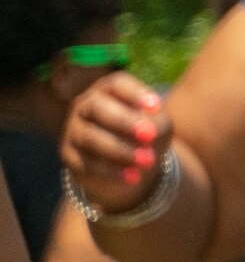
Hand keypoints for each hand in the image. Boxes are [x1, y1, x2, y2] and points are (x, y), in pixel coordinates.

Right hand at [62, 74, 163, 212]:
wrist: (130, 162)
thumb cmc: (147, 133)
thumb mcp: (159, 125)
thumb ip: (155, 124)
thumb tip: (147, 132)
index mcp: (109, 89)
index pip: (116, 84)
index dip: (135, 93)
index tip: (157, 107)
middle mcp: (86, 105)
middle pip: (97, 107)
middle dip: (124, 121)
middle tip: (150, 135)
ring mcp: (73, 129)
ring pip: (91, 137)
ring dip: (120, 150)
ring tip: (147, 161)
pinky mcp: (68, 155)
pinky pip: (85, 162)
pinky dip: (110, 171)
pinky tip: (133, 177)